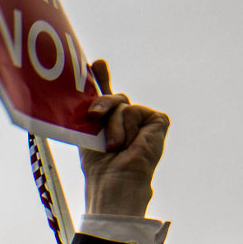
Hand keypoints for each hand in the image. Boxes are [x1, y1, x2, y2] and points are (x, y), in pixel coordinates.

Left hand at [80, 60, 170, 219]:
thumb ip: (90, 111)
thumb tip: (84, 95)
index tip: (97, 63)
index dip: (102, 78)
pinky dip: (128, 126)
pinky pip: (135, 110)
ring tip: (115, 147)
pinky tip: (131, 143)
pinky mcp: (157, 120)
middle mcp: (126, 120)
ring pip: (121, 104)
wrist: (114, 180)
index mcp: (107, 124)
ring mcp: (142, 120)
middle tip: (94, 115)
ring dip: (112, 126)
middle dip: (101, 104)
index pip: (105, 96)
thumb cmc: (98, 164)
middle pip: (113, 97)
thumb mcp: (87, 132)